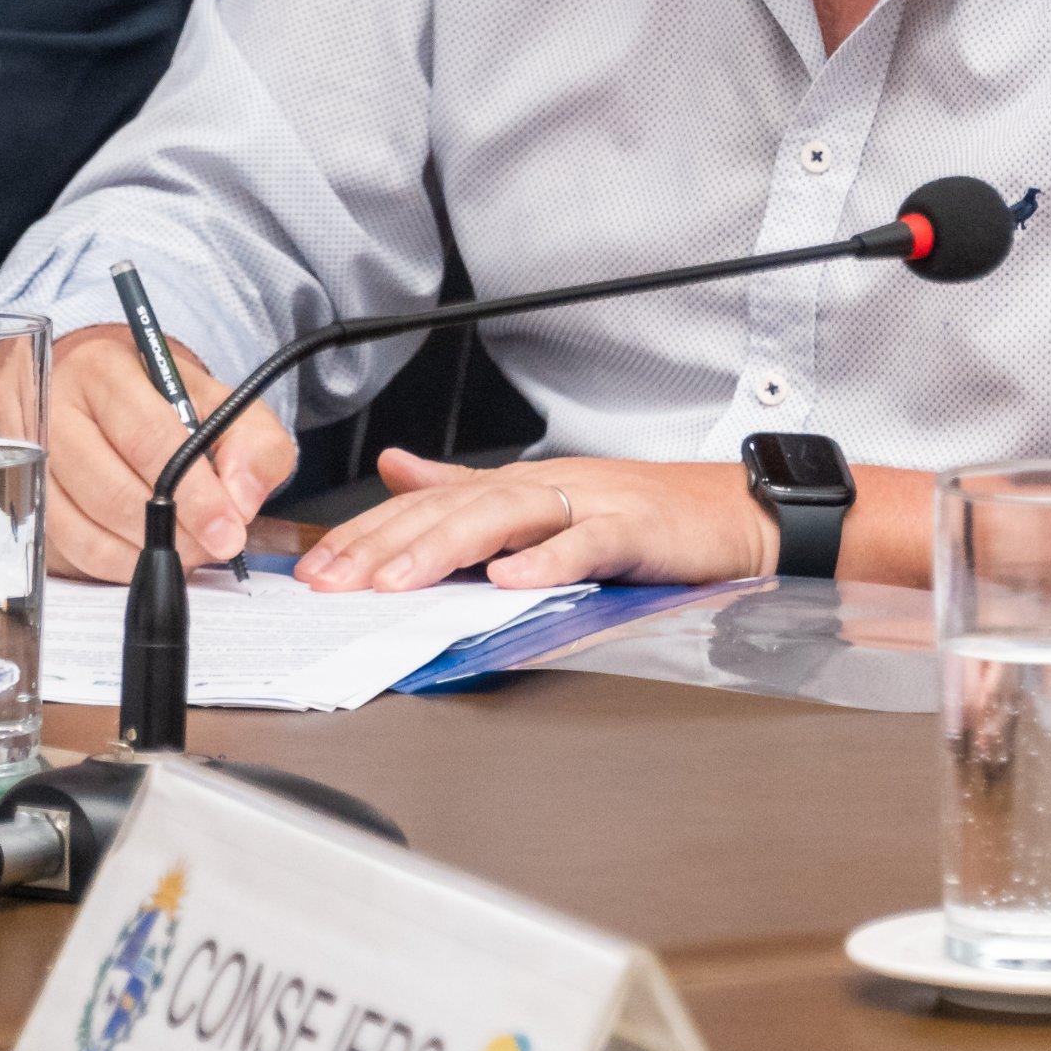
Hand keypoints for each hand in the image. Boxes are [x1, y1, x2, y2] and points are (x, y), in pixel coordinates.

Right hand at [0, 325, 295, 581]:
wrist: (97, 393)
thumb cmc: (161, 400)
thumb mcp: (219, 401)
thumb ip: (252, 443)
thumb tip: (242, 501)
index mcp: (103, 370)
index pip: (149, 439)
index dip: (194, 494)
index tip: (228, 530)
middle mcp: (54, 411)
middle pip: (111, 489)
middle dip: (173, 530)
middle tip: (214, 546)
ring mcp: (30, 460)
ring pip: (86, 526)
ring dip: (145, 552)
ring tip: (188, 551)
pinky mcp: (25, 500)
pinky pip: (70, 548)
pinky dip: (116, 563)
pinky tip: (149, 554)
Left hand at [293, 451, 777, 592]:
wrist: (733, 511)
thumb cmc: (642, 516)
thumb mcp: (544, 499)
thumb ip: (466, 488)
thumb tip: (395, 467)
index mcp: (517, 486)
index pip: (428, 504)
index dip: (369, 534)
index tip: (316, 568)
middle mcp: (545, 487)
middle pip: (452, 508)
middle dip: (384, 546)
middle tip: (331, 581)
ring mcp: (591, 503)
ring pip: (505, 517)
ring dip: (445, 549)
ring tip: (397, 582)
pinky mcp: (636, 530)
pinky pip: (586, 542)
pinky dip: (547, 559)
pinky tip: (510, 580)